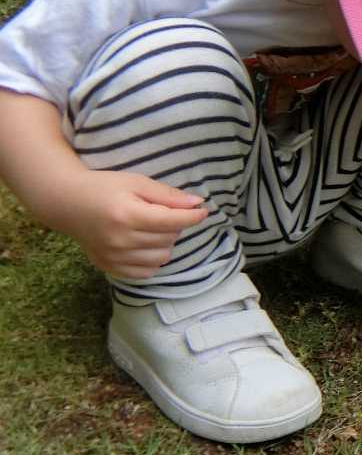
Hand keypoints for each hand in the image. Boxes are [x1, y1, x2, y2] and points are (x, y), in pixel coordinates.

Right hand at [45, 170, 208, 279]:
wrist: (67, 202)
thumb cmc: (104, 187)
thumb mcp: (136, 182)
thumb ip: (167, 195)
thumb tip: (197, 204)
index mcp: (127, 215)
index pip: (172, 222)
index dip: (192, 216)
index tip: (202, 211)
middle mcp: (120, 240)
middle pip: (169, 239)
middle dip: (174, 225)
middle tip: (160, 213)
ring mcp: (113, 257)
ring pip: (162, 257)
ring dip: (164, 243)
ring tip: (150, 229)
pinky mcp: (108, 267)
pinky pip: (146, 272)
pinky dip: (152, 260)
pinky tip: (143, 245)